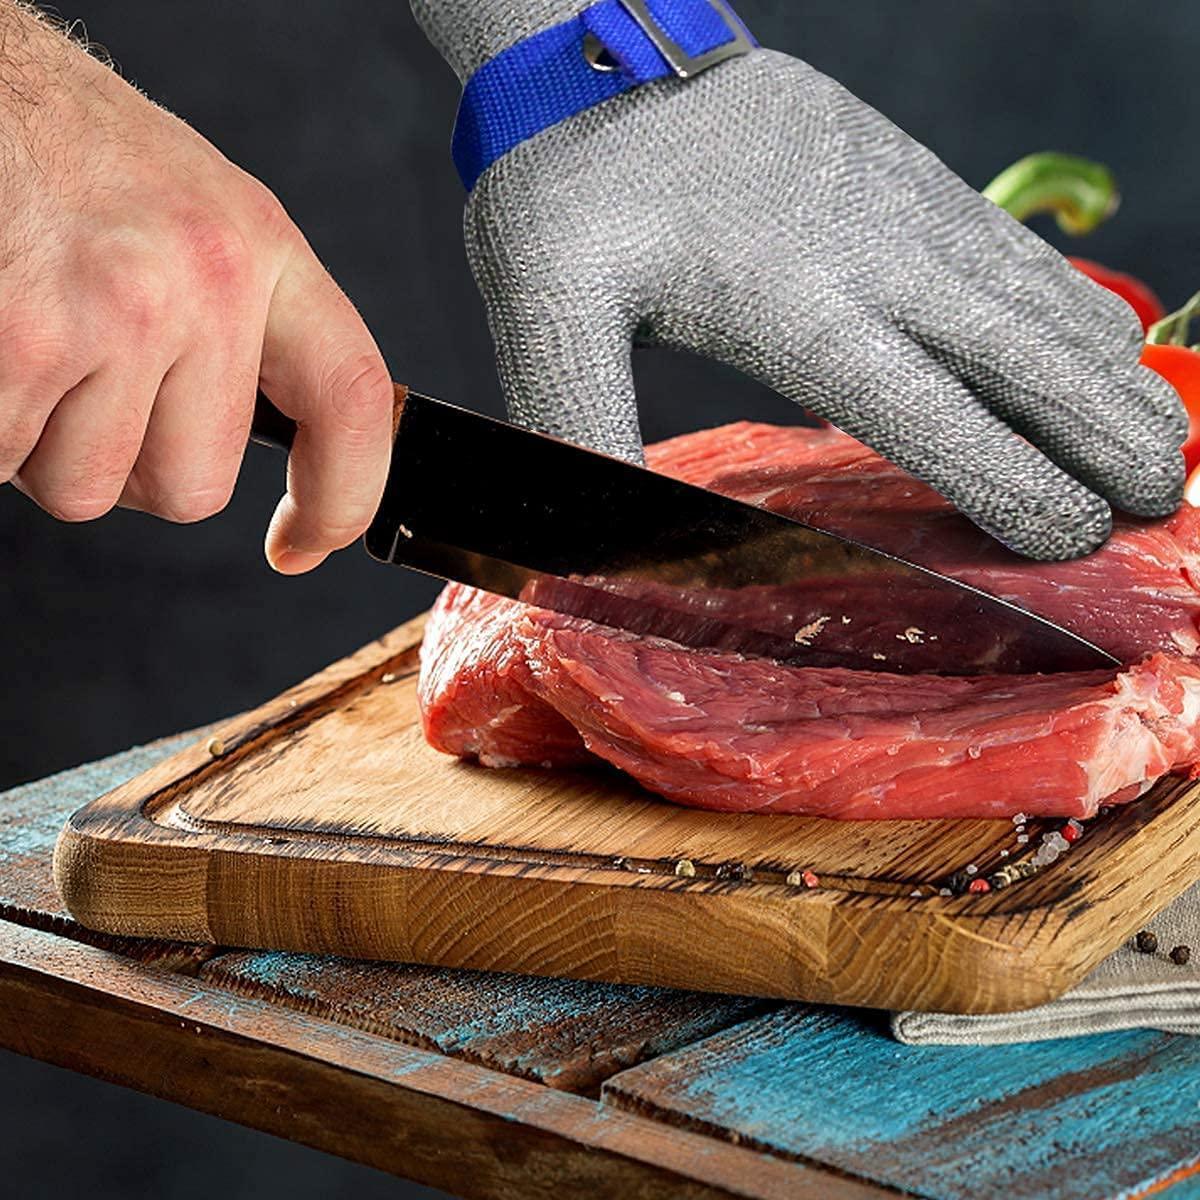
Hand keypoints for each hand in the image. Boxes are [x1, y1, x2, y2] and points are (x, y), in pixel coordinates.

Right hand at [0, 5, 393, 572]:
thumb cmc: (65, 150)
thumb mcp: (195, 217)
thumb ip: (240, 326)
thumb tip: (260, 438)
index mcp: (262, 250)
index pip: (349, 402)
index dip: (344, 494)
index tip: (309, 537)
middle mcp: (204, 281)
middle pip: (193, 487)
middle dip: (131, 464)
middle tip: (86, 382)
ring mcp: (115, 312)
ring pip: (88, 488)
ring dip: (45, 445)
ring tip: (28, 342)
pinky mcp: (24, 338)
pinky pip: (7, 460)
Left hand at [412, 0, 1186, 560]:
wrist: (602, 51)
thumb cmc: (568, 188)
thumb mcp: (547, 303)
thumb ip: (574, 418)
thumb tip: (590, 534)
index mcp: (788, 299)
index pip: (921, 406)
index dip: (1004, 475)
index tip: (1073, 536)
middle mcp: (867, 252)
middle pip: (1012, 356)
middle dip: (1096, 435)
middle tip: (1162, 502)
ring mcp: (898, 206)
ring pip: (1033, 299)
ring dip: (1107, 376)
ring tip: (1166, 441)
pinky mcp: (905, 177)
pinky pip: (1011, 249)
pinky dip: (1074, 303)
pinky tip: (1106, 341)